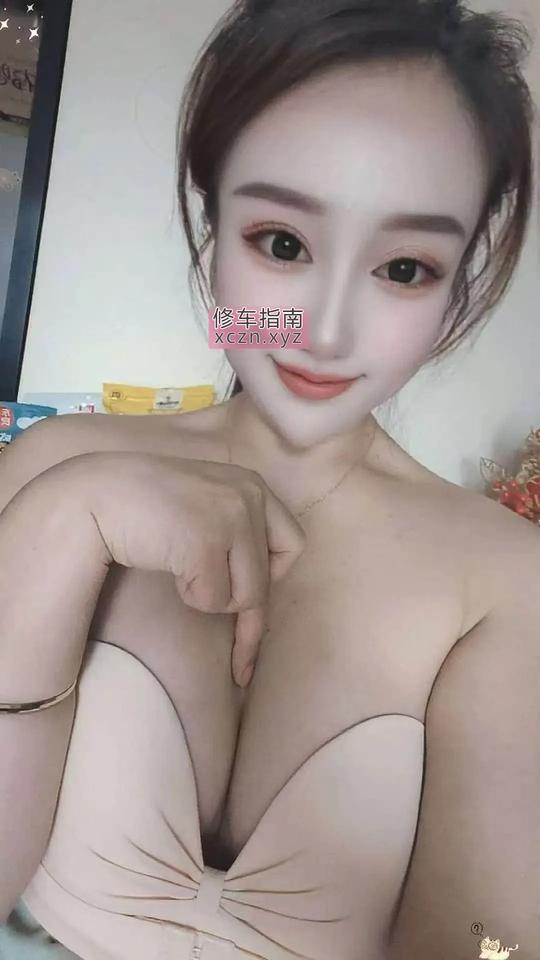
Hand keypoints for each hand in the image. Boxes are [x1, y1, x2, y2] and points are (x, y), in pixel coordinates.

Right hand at [61, 451, 305, 686]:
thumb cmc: (146, 506)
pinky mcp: (208, 542)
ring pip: (245, 597)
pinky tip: (169, 566)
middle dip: (245, 612)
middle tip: (231, 647)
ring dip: (211, 598)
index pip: (291, 545)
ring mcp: (231, 518)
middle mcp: (250, 496)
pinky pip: (213, 601)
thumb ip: (236, 532)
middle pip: (267, 580)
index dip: (274, 580)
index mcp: (253, 485)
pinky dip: (190, 596)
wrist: (98, 494)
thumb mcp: (205, 505)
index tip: (254, 606)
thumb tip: (259, 599)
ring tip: (180, 568)